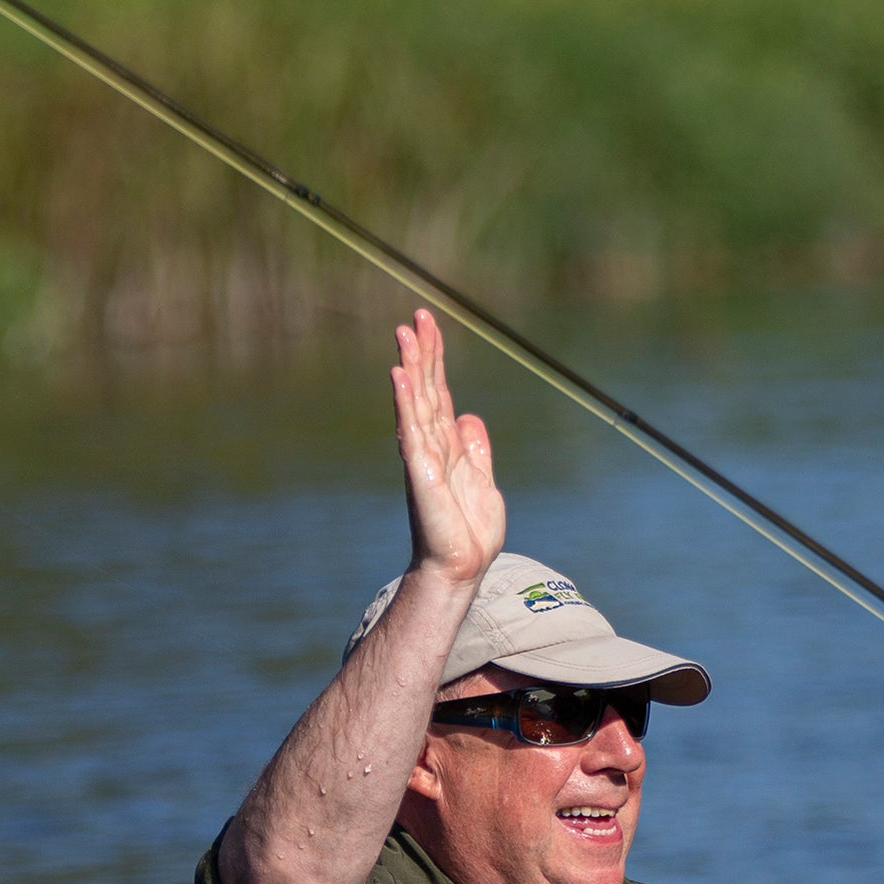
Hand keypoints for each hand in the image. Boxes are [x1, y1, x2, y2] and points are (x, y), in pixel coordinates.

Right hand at [391, 310, 505, 585]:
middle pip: (426, 388)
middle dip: (422, 351)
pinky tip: (400, 377)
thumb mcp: (483, 482)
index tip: (430, 325)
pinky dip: (406, 402)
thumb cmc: (470, 533)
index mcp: (446, 445)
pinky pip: (412, 431)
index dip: (436, 358)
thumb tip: (470, 417)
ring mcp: (423, 457)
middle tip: (416, 314)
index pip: (440, 392)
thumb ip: (476, 450)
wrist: (463, 568)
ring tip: (404, 333)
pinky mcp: (421, 473)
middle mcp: (430, 445)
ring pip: (416, 402)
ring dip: (410, 366)